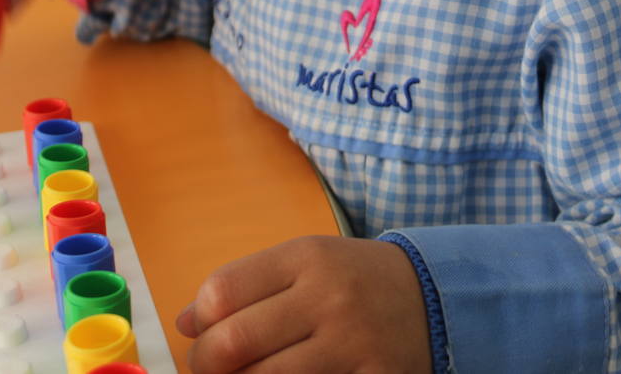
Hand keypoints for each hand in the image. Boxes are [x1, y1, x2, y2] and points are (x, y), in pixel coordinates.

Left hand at [178, 236, 432, 373]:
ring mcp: (353, 344)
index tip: (200, 336)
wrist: (437, 297)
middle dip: (205, 365)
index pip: (221, 292)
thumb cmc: (353, 282)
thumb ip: (246, 286)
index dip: (198, 322)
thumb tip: (184, 322)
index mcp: (306, 257)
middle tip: (208, 370)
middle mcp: (329, 297)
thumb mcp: (305, 263)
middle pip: (233, 343)